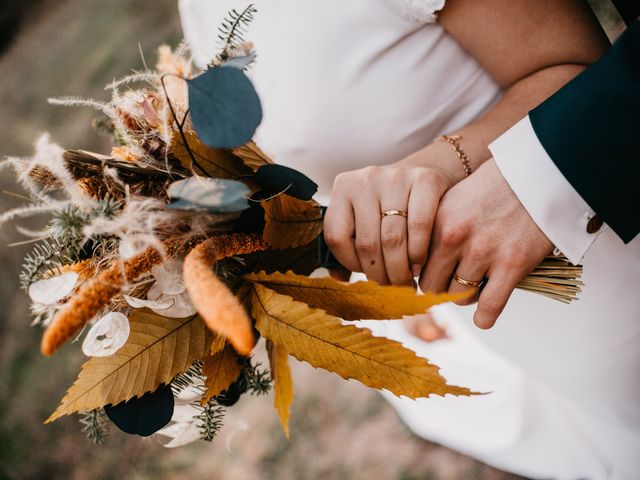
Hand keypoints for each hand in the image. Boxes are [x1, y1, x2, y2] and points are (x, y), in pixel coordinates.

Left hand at [324, 165, 455, 285]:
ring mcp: (395, 177)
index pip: (336, 236)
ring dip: (399, 270)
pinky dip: (418, 252)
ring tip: (405, 281)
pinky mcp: (425, 179)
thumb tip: (339, 278)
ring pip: (392, 238)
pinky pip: (419, 226)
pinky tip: (418, 264)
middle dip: (380, 275)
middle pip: (367, 242)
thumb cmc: (389, 207)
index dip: (350, 263)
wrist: (425, 178)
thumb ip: (348, 246)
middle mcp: (365, 179)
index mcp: (343, 188)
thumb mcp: (363, 219)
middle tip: (390, 288)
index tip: (366, 274)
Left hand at [419, 159, 552, 328]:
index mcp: (436, 221)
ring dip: (465, 298)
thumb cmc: (492, 187)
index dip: (420, 274)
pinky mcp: (512, 264)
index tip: (426, 278)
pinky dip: (485, 317)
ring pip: (459, 297)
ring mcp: (483, 252)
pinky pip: (490, 306)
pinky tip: (483, 318)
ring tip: (475, 287)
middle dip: (440, 289)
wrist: (536, 173)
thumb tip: (415, 262)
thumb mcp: (452, 200)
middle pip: (432, 286)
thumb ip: (433, 229)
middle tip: (450, 285)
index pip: (414, 265)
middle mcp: (454, 238)